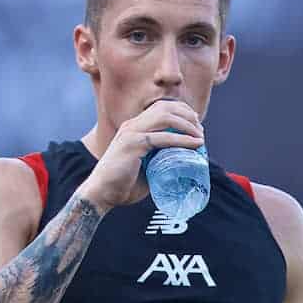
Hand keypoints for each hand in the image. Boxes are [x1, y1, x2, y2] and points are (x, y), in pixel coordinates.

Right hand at [79, 100, 204, 210]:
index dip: (182, 112)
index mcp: (133, 127)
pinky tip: (195, 144)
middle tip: (201, 131)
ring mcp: (131, 133)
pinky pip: (162, 138)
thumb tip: (182, 165)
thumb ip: (158, 160)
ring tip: (200, 137)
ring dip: (187, 125)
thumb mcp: (145, 166)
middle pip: (165, 107)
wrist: (101, 195)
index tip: (196, 126)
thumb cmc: (122, 184)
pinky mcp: (132, 145)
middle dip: (187, 115)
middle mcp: (132, 125)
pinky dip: (182, 140)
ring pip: (166, 118)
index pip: (161, 107)